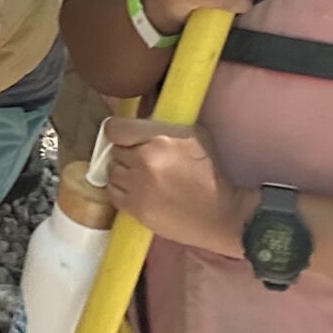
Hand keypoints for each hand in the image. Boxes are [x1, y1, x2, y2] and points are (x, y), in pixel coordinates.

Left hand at [99, 119, 249, 254]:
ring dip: (122, 173)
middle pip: (114, 151)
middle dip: (126, 153)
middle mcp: (143, 162)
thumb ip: (162, 126)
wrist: (221, 214)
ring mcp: (138, 187)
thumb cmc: (210, 172)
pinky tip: (137, 191)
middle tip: (141, 160)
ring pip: (111, 172)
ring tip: (140, 177)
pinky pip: (113, 194)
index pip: (114, 128)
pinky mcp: (136, 209)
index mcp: (158, 140)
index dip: (118, 132)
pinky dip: (121, 191)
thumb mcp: (193, 135)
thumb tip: (140, 118)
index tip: (125, 136)